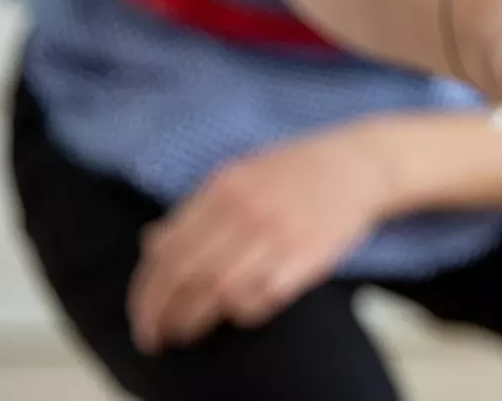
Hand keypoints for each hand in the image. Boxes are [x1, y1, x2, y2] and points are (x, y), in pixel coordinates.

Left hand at [128, 121, 398, 353]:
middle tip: (155, 337)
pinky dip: (245, 311)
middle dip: (162, 314)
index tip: (142, 317)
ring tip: (186, 335)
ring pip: (220, 289)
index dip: (146, 291)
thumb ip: (196, 209)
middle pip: (187, 274)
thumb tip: (152, 243)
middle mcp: (247, 210)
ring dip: (196, 320)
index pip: (167, 250)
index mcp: (223, 189)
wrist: (359, 165)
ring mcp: (279, 232)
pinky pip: (265, 295)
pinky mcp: (310, 254)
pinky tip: (238, 316)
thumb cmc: (296, 173)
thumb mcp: (239, 176)